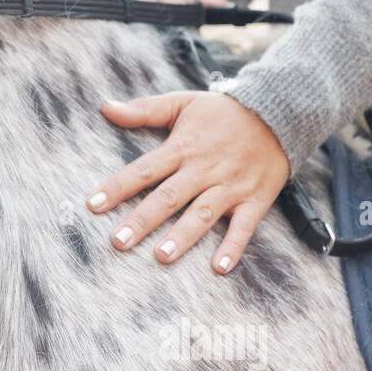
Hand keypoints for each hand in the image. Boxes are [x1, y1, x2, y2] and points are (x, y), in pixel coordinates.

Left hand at [86, 91, 289, 272]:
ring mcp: (229, 186)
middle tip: (118, 242)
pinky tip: (220, 267)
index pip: (144, 170)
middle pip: (168, 197)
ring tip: (161, 257)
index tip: (92, 205)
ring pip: (202, 214)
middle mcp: (203, 170)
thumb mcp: (182, 103)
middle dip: (143, 220)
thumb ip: (143, 109)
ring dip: (182, 236)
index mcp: (182, 148)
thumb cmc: (222, 111)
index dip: (118, 187)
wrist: (279, 111)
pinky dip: (234, 246)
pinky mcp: (254, 199)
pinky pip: (244, 226)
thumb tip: (106, 107)